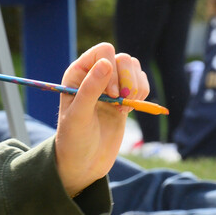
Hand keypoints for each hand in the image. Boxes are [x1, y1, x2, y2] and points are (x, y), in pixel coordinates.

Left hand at [52, 43, 149, 195]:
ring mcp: (111, 85)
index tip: (111, 94)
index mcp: (78, 73)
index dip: (111, 69)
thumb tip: (107, 63)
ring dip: (135, 88)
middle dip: (127, 80)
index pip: (103, 52)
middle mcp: (95, 74)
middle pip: (123, 58)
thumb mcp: (78, 116)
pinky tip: (127, 111)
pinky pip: (142, 83)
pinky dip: (142, 95)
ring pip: (134, 68)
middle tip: (120, 102)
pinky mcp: (124, 97)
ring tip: (123, 109)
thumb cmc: (74, 140)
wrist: (84, 163)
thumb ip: (90, 89)